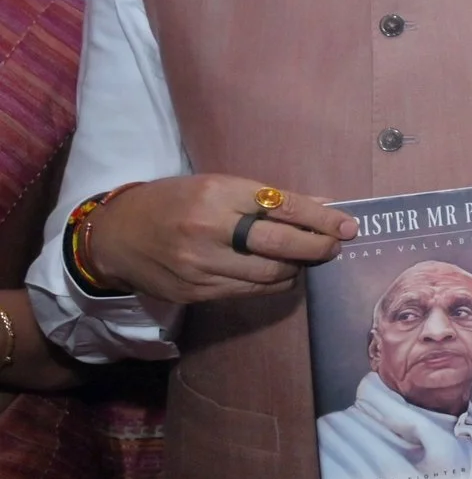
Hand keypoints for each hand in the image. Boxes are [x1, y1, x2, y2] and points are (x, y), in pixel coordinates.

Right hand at [85, 175, 355, 304]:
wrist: (116, 236)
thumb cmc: (172, 201)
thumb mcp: (217, 185)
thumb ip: (269, 197)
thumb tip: (324, 204)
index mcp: (217, 194)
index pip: (284, 207)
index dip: (323, 219)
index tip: (349, 226)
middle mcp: (209, 230)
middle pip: (281, 245)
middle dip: (318, 247)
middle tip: (336, 245)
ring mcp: (201, 265)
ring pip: (270, 274)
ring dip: (297, 268)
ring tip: (307, 259)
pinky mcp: (196, 292)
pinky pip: (250, 291)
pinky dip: (273, 284)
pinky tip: (281, 273)